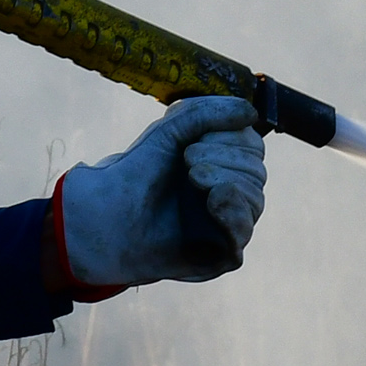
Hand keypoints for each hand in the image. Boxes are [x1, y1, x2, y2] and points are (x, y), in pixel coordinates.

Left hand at [52, 97, 267, 295]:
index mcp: (220, 163)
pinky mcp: (220, 253)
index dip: (232, 138)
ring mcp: (225, 224)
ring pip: (254, 200)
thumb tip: (252, 112)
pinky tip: (214, 199)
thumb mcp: (171, 129)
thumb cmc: (137, 171)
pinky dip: (234, 212)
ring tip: (193, 177)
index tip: (193, 142)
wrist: (109, 214)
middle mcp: (228, 193)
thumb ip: (209, 113)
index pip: (252, 147)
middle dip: (226, 159)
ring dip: (229, 181)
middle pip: (256, 172)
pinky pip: (243, 233)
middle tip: (188, 160)